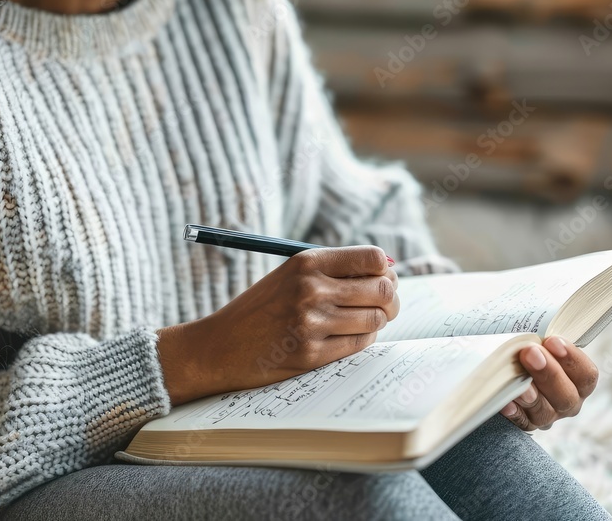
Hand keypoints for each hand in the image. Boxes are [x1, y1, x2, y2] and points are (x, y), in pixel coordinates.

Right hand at [156, 245, 397, 404]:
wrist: (220, 347)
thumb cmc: (262, 309)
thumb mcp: (290, 276)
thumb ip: (334, 271)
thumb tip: (388, 268)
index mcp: (307, 262)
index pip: (373, 258)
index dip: (385, 270)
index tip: (383, 279)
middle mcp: (310, 289)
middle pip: (381, 289)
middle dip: (391, 299)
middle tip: (386, 305)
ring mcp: (311, 323)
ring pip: (375, 319)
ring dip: (377, 321)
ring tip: (363, 321)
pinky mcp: (311, 353)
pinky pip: (360, 344)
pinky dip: (363, 340)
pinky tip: (348, 336)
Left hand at [500, 336, 598, 430]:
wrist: (503, 363)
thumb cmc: (528, 348)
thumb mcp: (541, 340)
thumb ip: (543, 338)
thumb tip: (535, 332)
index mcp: (578, 380)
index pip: (587, 375)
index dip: (572, 358)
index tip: (552, 340)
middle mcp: (567, 401)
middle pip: (567, 396)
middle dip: (549, 373)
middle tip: (530, 353)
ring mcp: (547, 415)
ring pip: (545, 412)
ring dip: (532, 396)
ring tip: (521, 385)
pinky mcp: (526, 423)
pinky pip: (521, 422)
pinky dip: (514, 413)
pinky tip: (506, 403)